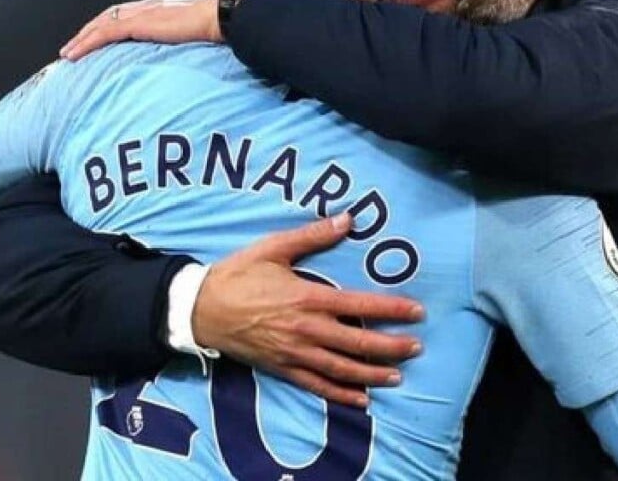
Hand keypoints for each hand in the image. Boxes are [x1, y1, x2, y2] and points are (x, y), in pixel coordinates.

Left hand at [59, 0, 220, 60]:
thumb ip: (193, 36)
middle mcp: (149, 5)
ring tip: (69, 53)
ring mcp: (143, 12)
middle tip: (76, 45)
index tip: (103, 37)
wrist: (224, 15)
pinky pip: (104, 33)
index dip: (113, 24)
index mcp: (164, 5)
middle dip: (91, 30)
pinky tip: (75, 55)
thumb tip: (199, 48)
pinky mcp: (138, 23)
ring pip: (102, 23)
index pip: (131, 13)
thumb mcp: (203, 30)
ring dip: (82, 38)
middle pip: (111, 15)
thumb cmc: (223, 23)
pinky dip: (87, 43)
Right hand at [192, 213, 423, 407]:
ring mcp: (294, 353)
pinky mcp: (282, 368)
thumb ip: (313, 235)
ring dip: (372, 373)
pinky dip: (340, 393)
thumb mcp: (274, 247)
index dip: (391, 310)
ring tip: (398, 375)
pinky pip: (316, 385)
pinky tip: (360, 399)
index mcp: (307, 298)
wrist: (200, 308)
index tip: (417, 312)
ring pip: (341, 368)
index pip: (359, 305)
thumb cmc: (238, 274)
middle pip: (357, 342)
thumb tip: (348, 219)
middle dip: (390, 346)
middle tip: (416, 347)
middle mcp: (305, 329)